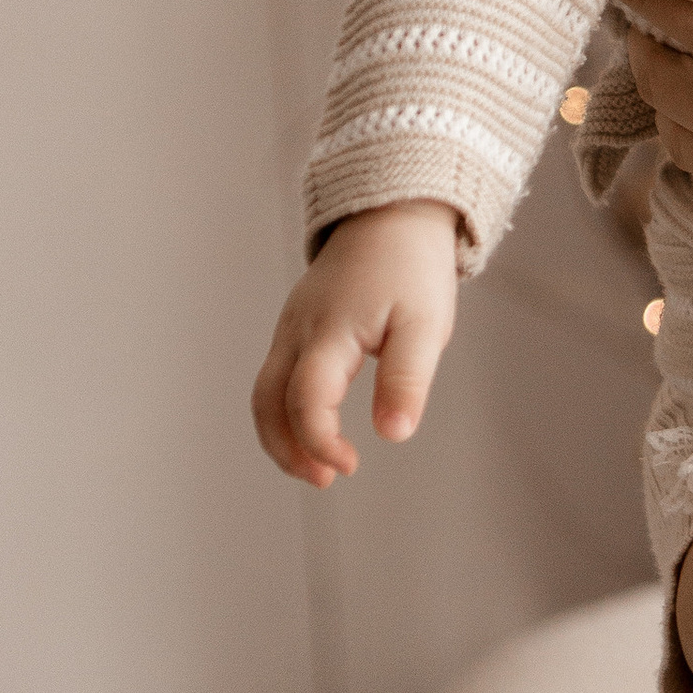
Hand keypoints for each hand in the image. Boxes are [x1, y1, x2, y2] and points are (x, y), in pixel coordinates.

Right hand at [252, 201, 460, 483]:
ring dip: (281, 435)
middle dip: (287, 449)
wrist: (392, 213)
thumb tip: (394, 434)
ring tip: (318, 467)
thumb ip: (407, 378)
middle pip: (267, 401)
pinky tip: (315, 428)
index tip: (350, 466)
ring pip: (265, 391)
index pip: (305, 400)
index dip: (320, 442)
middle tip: (324, 479)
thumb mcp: (427, 324)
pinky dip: (285, 411)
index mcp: (329, 330)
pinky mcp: (296, 326)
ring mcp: (291, 327)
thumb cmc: (411, 267)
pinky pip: (276, 376)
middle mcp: (298, 330)